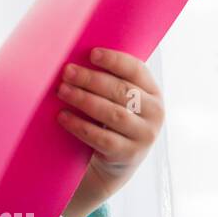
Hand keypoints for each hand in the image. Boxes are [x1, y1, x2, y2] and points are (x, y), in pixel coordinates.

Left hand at [56, 47, 164, 208]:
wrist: (112, 162)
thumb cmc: (108, 120)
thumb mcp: (116, 99)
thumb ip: (107, 80)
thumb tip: (75, 58)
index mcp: (152, 91)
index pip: (137, 70)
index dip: (115, 60)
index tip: (92, 53)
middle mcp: (155, 112)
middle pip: (122, 90)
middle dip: (91, 79)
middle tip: (67, 72)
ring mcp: (145, 135)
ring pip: (114, 114)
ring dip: (85, 100)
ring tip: (62, 91)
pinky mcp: (130, 154)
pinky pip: (103, 138)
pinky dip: (81, 126)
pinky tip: (63, 117)